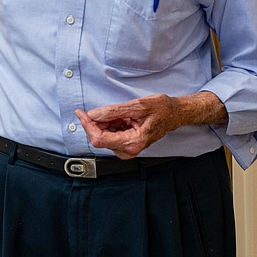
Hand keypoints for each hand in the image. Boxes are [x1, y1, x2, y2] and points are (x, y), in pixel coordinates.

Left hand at [75, 91, 226, 158]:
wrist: (175, 114)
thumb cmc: (162, 109)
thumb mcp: (137, 106)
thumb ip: (113, 111)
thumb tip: (93, 114)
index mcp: (133, 142)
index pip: (99, 138)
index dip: (87, 125)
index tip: (81, 113)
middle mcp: (129, 150)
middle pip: (99, 138)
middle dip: (96, 123)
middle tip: (102, 109)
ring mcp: (127, 149)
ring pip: (103, 137)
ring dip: (104, 123)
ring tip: (119, 113)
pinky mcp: (126, 146)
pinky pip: (110, 135)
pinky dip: (110, 125)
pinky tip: (120, 118)